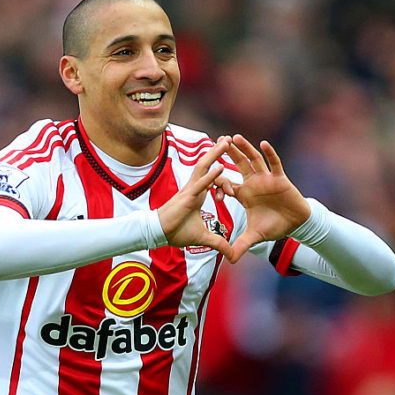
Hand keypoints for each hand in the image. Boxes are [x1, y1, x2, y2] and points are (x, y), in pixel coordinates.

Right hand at [158, 137, 234, 259]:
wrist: (160, 234)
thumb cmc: (177, 231)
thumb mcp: (204, 237)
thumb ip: (219, 243)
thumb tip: (232, 254)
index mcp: (199, 193)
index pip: (214, 179)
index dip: (224, 178)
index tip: (234, 187)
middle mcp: (195, 187)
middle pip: (208, 164)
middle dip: (218, 152)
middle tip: (229, 139)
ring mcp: (191, 189)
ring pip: (204, 167)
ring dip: (215, 154)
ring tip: (227, 142)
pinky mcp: (188, 196)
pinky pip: (201, 183)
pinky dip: (211, 176)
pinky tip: (221, 166)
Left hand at [215, 135, 309, 262]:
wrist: (295, 223)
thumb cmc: (274, 226)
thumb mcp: (255, 236)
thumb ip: (241, 245)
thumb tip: (230, 260)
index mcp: (244, 193)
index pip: (227, 183)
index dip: (218, 183)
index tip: (209, 182)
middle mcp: (253, 183)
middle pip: (238, 165)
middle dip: (228, 153)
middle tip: (216, 141)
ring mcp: (266, 178)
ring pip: (254, 160)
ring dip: (245, 149)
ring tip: (234, 137)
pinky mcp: (280, 178)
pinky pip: (274, 163)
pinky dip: (269, 154)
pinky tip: (263, 143)